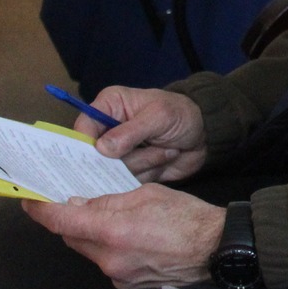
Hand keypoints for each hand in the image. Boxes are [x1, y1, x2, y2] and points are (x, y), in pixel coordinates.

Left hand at [22, 184, 224, 288]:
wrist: (218, 249)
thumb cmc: (189, 218)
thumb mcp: (148, 194)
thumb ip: (109, 201)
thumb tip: (81, 204)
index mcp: (113, 230)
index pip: (62, 220)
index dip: (41, 210)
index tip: (30, 201)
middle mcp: (109, 257)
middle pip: (72, 237)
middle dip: (72, 220)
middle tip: (80, 204)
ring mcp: (117, 275)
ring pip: (90, 251)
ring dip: (94, 236)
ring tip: (120, 223)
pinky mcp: (127, 286)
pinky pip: (107, 264)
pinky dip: (111, 251)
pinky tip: (134, 241)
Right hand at [84, 86, 207, 181]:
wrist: (205, 135)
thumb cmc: (182, 114)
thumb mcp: (159, 116)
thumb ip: (130, 131)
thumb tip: (101, 148)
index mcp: (108, 107)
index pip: (82, 128)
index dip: (85, 145)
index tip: (100, 155)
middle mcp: (107, 131)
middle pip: (92, 156)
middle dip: (120, 158)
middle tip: (145, 149)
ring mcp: (118, 154)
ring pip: (113, 171)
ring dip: (143, 163)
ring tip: (165, 149)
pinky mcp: (129, 171)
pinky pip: (128, 181)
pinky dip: (149, 173)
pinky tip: (165, 157)